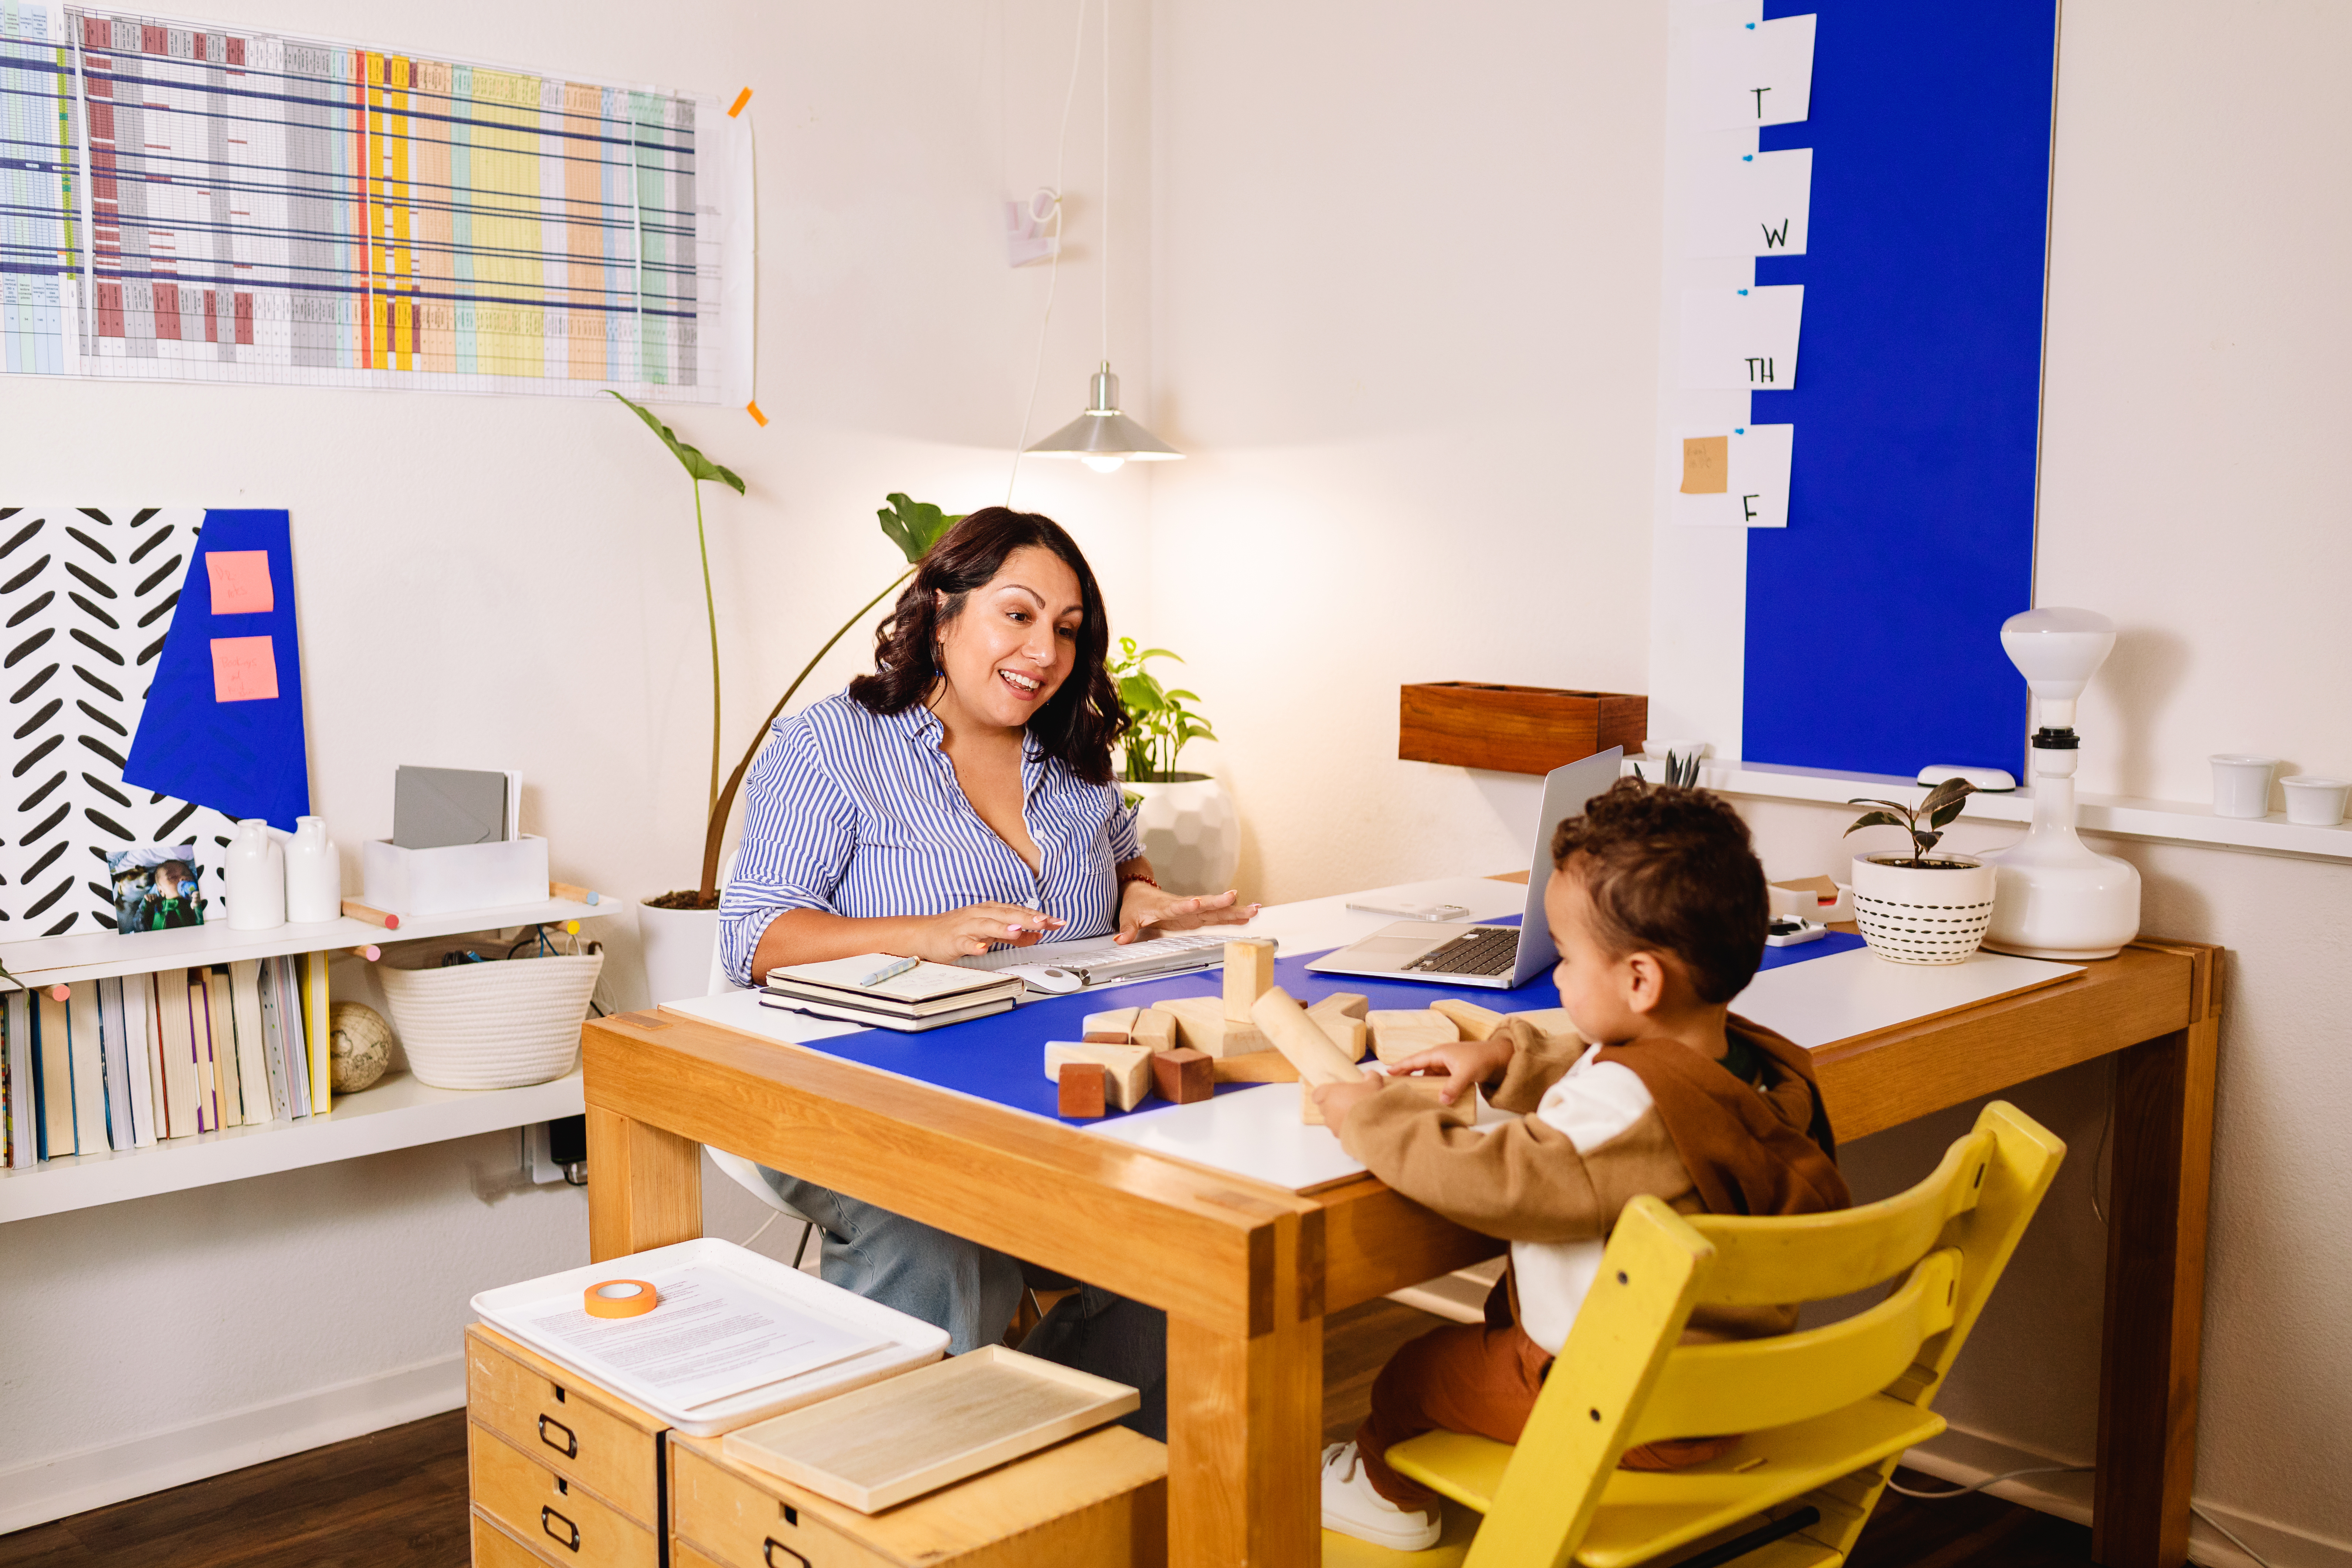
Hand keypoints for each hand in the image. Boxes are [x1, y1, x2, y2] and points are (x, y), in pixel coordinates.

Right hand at [913, 902, 1064, 960]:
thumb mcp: (990, 931)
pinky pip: (964, 942)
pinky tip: (981, 949)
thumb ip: (1013, 933)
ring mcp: (966, 926)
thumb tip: (1037, 934)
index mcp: (990, 911)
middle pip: (1007, 915)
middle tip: (1045, 923)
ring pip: (987, 925)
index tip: (1057, 922)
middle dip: (1027, 919)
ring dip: (1003, 928)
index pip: (1019, 911)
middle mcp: (980, 915)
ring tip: (1017, 931)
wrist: (925, 933)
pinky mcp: (953, 940)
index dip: (1038, 917)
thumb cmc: (958, 930)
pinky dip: (973, 945)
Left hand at [1115, 880, 1261, 943]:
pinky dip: (1234, 915)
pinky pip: (1218, 915)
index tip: (1196, 902)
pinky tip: (1250, 913)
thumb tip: (1121, 939)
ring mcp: (1194, 910)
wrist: (1140, 891)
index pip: (1177, 906)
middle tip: (1235, 897)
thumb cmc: (1136, 905)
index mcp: (1166, 907)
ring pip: (1216, 910)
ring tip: (1254, 909)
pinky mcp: (1198, 914)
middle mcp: (1184, 906)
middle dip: (1220, 902)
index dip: (1186, 906)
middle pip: (1204, 905)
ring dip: (1235, 909)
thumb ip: (1127, 929)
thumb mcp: (1128, 917)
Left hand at [1313, 1076, 1381, 1133]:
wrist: (1375, 1124)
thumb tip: (1369, 1074)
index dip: (1323, 1094)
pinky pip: (1338, 1131)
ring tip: (1353, 1116)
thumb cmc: (1370, 1101)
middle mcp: (1327, 1109)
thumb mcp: (1374, 1083)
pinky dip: (1344, 1129)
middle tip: (1347, 1103)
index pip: (1316, 1094)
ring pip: (1330, 1120)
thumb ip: (1370, 1076)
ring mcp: (1331, 1124)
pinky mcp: (1338, 1135)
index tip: (1332, 1093)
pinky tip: (1356, 1126)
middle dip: (1333, 1106)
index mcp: (1330, 1093)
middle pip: (1324, 1107)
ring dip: (1338, 1118)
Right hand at [1385, 1036, 1516, 1105]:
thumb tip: (1441, 1101)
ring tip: (1410, 1095)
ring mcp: (1448, 1066)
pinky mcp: (1454, 1073)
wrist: (1499, 1057)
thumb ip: (1453, 1087)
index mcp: (1439, 1053)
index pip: (1415, 1060)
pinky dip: (1434, 1088)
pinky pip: (1439, 1081)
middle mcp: (1441, 1058)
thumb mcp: (1466, 1073)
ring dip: (1422, 1084)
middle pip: (1419, 1068)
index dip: (1401, 1066)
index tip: (1388, 1071)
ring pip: (1429, 1076)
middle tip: (1393, 1085)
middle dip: (1407, 1075)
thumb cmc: (1482, 1058)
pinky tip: (1431, 1097)